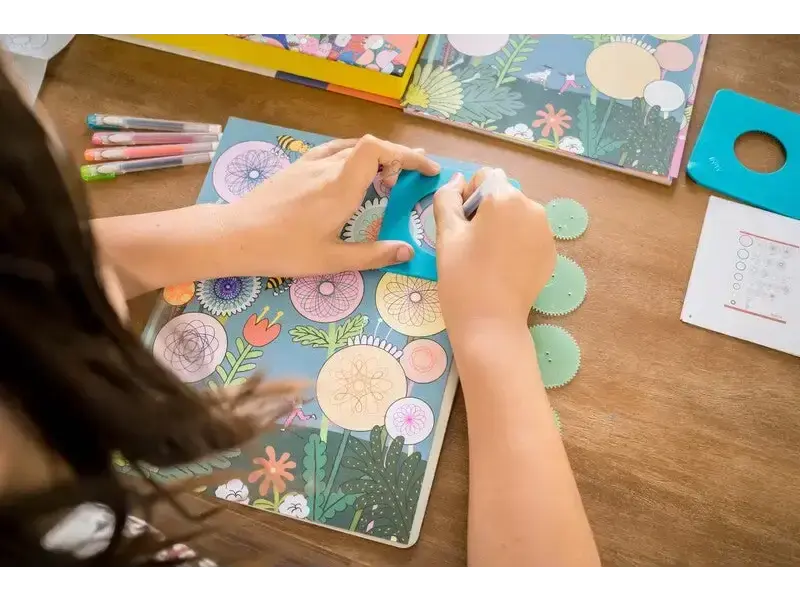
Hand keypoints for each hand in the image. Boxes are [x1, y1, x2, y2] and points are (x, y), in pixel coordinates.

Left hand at [235, 134, 439, 275]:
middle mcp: (328, 168)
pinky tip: (352, 170)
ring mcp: (310, 164)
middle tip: (416, 177)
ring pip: (352, 148)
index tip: (425, 170)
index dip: (406, 154)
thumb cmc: (284, 250)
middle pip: (370, 147)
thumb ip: (372, 255)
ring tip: (390, 175)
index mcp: (341, 188)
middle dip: (398, 158)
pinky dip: (353, 156)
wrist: (236, 236)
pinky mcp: (297, 167)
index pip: (378, 149)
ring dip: (376, 157)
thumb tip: (406, 251)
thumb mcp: (331, 260)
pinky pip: (333, 151)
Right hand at [434, 168, 554, 334]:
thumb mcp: (447, 234)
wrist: (490, 323)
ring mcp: (546, 232)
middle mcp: (532, 208)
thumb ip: (447, 199)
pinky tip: (503, 267)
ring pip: (517, 215)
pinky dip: (516, 242)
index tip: (461, 225)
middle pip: (503, 195)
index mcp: (506, 198)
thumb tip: (457, 180)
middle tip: (471, 244)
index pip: (485, 177)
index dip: (468, 197)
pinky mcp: (550, 253)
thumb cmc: (462, 276)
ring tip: (487, 257)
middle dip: (486, 210)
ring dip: (502, 225)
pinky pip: (529, 235)